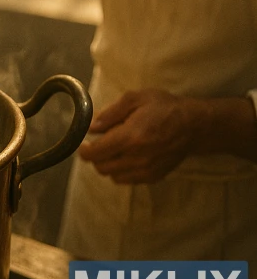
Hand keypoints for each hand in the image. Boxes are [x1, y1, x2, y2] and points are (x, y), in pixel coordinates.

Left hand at [79, 89, 196, 183]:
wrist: (194, 125)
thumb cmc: (164, 108)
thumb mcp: (135, 99)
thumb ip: (110, 114)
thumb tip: (91, 128)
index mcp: (130, 137)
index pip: (95, 153)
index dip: (84, 150)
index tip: (84, 143)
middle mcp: (137, 157)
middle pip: (101, 167)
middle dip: (96, 156)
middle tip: (100, 143)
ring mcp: (147, 170)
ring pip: (113, 176)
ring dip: (108, 164)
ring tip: (116, 149)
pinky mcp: (154, 176)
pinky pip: (127, 180)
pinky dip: (122, 171)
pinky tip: (128, 156)